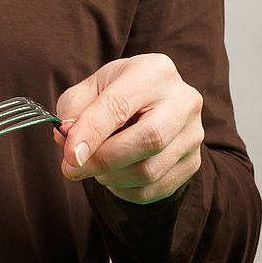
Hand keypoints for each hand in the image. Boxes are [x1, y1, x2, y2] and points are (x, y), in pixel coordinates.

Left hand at [53, 53, 203, 203]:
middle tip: (72, 169)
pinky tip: (114, 176)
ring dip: (111, 177)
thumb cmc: (114, 96)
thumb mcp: (88, 91)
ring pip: (150, 171)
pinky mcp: (193, 162)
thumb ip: (73, 112)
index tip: (70, 156)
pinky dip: (124, 190)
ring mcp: (193, 134)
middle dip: (103, 161)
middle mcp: (183, 100)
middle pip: (149, 140)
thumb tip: (68, 140)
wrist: (148, 106)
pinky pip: (153, 190)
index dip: (92, 134)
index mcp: (153, 72)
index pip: (120, 106)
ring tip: (95, 167)